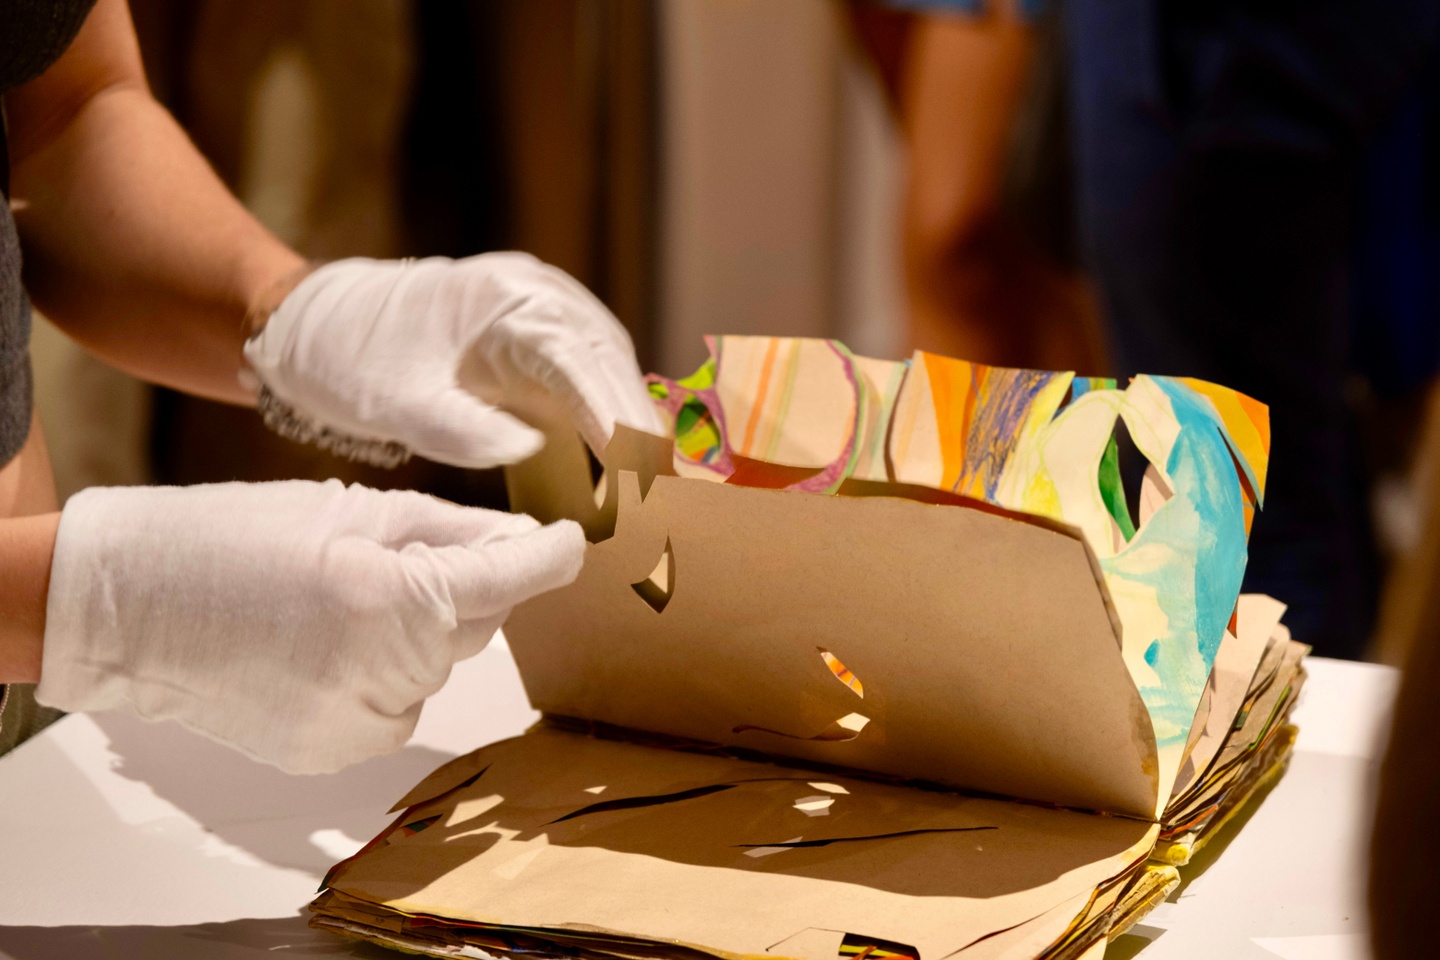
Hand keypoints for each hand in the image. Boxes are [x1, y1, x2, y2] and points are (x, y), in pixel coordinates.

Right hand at [35, 480, 583, 772]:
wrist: (127, 606)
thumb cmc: (232, 539)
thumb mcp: (350, 510)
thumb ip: (450, 530)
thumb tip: (524, 540)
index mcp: (390, 597)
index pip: (507, 578)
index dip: (548, 557)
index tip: (570, 545)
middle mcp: (383, 671)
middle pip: (473, 624)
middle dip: (455, 587)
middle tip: (389, 555)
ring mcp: (356, 722)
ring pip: (435, 669)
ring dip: (414, 634)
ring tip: (334, 602)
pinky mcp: (331, 754)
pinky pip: (394, 705)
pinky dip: (380, 675)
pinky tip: (321, 646)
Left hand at [242, 254, 661, 468]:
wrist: (311, 324)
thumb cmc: (346, 356)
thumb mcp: (390, 400)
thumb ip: (459, 427)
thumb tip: (533, 451)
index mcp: (508, 298)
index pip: (583, 362)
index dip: (620, 421)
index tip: (644, 476)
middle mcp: (539, 297)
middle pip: (612, 365)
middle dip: (641, 432)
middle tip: (666, 501)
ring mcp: (542, 316)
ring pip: (610, 373)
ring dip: (633, 430)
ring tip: (655, 496)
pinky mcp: (536, 345)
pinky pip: (589, 382)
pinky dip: (609, 424)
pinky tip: (623, 471)